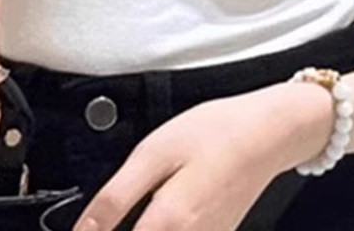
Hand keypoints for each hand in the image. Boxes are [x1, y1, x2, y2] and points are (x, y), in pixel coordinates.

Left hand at [72, 85, 310, 230]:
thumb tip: (85, 230)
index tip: (88, 230)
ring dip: (147, 228)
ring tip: (130, 212)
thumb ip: (116, 197)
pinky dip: (164, 229)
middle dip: (119, 230)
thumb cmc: (215, 133)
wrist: (268, 132)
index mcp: (168, 223)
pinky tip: (160, 211)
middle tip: (107, 220)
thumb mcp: (154, 152)